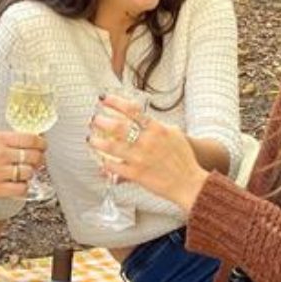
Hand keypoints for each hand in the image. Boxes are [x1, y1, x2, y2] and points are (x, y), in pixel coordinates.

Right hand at [0, 131, 45, 199]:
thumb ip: (8, 139)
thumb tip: (31, 141)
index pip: (31, 139)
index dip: (41, 143)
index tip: (43, 146)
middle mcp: (0, 155)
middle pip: (33, 156)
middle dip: (39, 158)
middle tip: (36, 160)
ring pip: (28, 173)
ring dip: (30, 173)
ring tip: (23, 172)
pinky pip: (21, 189)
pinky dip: (24, 187)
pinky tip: (18, 183)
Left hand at [88, 96, 209, 213]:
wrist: (189, 183)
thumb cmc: (184, 159)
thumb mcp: (175, 135)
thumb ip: (159, 125)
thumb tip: (145, 119)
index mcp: (157, 129)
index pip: (131, 110)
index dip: (114, 102)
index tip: (103, 98)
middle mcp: (146, 142)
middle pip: (117, 127)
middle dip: (101, 121)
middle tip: (94, 119)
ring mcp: (139, 158)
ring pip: (110, 147)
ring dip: (97, 141)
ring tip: (91, 138)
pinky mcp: (135, 174)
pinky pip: (113, 167)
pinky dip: (105, 162)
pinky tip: (101, 160)